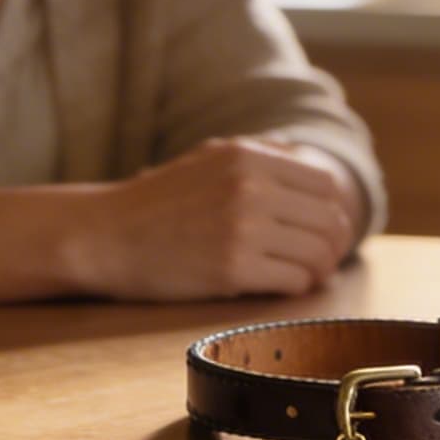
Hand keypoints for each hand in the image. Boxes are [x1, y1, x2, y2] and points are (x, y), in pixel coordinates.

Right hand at [68, 136, 359, 299]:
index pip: (325, 183)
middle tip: (325, 260)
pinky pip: (291, 280)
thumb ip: (261, 152)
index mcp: (247, 155)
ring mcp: (241, 228)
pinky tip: (285, 286)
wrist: (105, 235)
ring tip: (308, 276)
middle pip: (328, 218)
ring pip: (317, 252)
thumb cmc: (159, 201)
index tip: (327, 229)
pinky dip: (297, 286)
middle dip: (334, 244)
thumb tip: (309, 160)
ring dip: (319, 269)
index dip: (334, 210)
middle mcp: (249, 186)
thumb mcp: (209, 157)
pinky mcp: (231, 269)